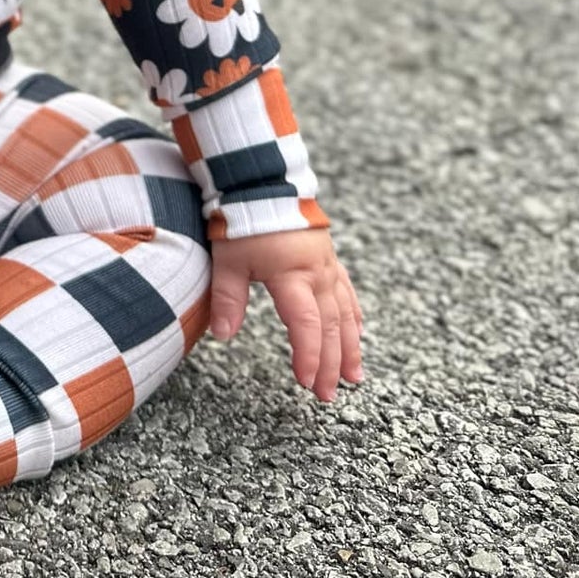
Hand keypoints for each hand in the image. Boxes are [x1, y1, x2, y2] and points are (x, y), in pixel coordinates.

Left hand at [208, 228, 363, 401]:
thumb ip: (227, 298)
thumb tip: (222, 335)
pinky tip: (356, 335)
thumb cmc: (242, 220)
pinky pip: (348, 292)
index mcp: (292, 274)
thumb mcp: (228, 258)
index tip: (305, 382)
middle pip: (330, 326)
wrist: (262, 182)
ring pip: (345, 313)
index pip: (306, 324)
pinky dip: (353, 317)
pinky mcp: (329, 258)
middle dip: (330, 364)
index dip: (308, 356)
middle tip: (327, 395)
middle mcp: (316, 272)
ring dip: (350, 347)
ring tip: (353, 378)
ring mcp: (326, 265)